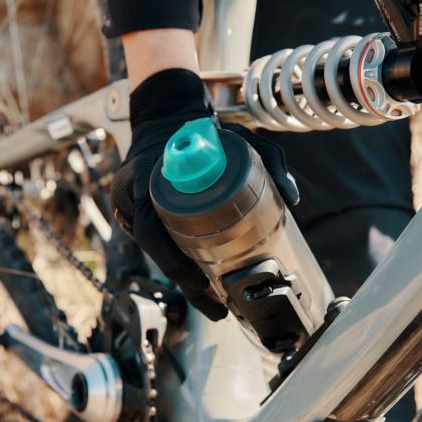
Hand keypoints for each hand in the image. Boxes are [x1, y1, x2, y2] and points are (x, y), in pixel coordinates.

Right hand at [111, 69, 298, 319]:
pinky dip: (176, 262)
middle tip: (217, 306)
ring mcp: (130, 206)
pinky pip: (154, 243)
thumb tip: (291, 199)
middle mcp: (132, 195)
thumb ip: (268, 162)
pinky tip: (199, 282)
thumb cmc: (202, 128)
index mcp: (148, 177)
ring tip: (214, 303)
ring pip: (155, 251)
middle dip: (186, 284)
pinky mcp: (136, 213)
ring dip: (183, 279)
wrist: (165, 115)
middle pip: (156, 251)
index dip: (175, 261)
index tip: (202, 280)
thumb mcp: (239, 138)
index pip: (154, 229)